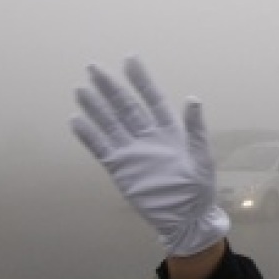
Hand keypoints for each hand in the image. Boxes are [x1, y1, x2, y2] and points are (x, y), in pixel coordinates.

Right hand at [70, 57, 228, 255]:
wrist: (186, 218)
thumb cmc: (198, 189)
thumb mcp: (202, 157)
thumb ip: (195, 128)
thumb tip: (193, 98)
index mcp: (169, 131)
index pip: (152, 98)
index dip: (141, 80)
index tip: (130, 59)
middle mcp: (147, 136)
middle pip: (125, 106)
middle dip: (110, 87)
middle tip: (93, 67)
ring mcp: (132, 152)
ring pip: (110, 124)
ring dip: (96, 107)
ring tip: (80, 90)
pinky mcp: (121, 169)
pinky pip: (101, 149)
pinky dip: (89, 136)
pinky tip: (76, 121)